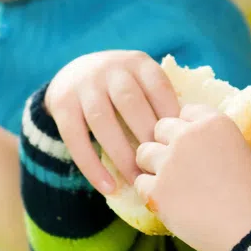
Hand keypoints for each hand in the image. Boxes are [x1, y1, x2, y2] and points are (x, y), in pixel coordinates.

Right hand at [45, 50, 179, 194]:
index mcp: (136, 63)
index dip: (170, 116)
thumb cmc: (120, 87)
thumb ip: (160, 100)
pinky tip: (108, 187)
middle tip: (161, 167)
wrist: (72, 73)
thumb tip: (189, 137)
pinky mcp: (61, 105)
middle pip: (130, 103)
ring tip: (136, 180)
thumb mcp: (140, 80)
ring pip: (102, 121)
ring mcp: (83, 86)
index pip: (158, 86)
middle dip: (147, 137)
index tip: (180, 145)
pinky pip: (76, 139)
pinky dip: (92, 166)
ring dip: (121, 155)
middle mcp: (109, 69)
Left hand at [135, 105, 250, 250]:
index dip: (187, 130)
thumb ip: (212, 143)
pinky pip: (140, 183)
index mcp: (213, 122)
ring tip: (173, 186)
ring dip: (153, 167)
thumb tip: (190, 148)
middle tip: (180, 168)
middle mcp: (188, 135)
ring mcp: (170, 162)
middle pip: (159, 128)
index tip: (195, 148)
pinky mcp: (157, 190)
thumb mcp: (241, 153)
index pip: (185, 112)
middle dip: (166, 145)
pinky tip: (170, 204)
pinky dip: (151, 194)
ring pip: (143, 153)